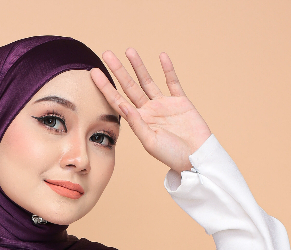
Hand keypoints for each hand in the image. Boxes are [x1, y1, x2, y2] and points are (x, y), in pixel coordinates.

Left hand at [90, 49, 212, 172]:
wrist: (196, 157)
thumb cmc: (172, 155)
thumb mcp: (150, 142)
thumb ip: (137, 124)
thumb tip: (123, 105)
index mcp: (138, 121)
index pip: (118, 100)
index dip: (105, 87)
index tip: (94, 73)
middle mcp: (148, 111)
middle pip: (130, 86)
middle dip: (118, 70)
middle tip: (106, 54)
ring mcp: (164, 105)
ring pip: (148, 81)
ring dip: (138, 66)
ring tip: (129, 50)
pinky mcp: (180, 102)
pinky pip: (173, 82)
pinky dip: (168, 69)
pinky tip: (161, 56)